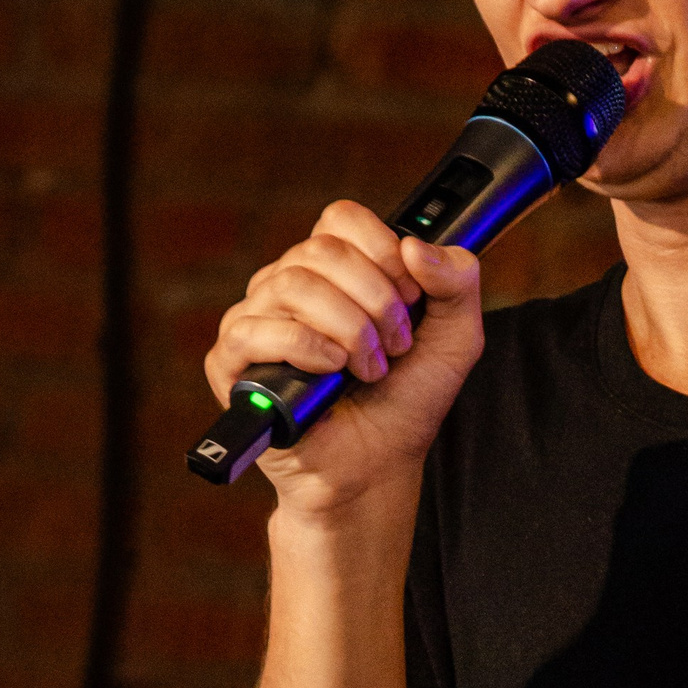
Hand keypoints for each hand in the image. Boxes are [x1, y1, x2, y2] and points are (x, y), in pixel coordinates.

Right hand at [203, 200, 483, 513]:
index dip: (382, 251)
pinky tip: (332, 372)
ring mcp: (256, 321)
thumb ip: (457, 282)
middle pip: (321, 250)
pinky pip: (253, 328)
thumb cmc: (406, 403)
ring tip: (369, 370)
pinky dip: (304, 346)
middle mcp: (288, 287)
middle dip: (375, 300)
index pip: (340, 220)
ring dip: (348, 329)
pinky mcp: (230, 362)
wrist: (379, 467)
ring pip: (292, 285)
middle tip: (396, 346)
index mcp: (333, 271)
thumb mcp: (455, 338)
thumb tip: (416, 245)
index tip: (411, 297)